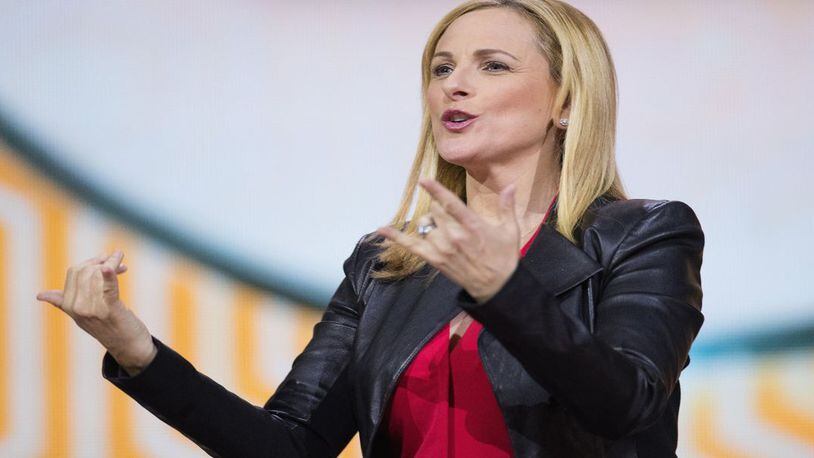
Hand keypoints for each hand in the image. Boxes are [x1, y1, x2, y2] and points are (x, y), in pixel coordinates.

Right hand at [36, 251, 156, 374]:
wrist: (129, 347)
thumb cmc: (108, 327)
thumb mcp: (82, 315)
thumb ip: (64, 303)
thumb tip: (40, 295)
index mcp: (69, 306)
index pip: (74, 272)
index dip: (90, 262)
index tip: (105, 260)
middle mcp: (78, 308)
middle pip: (86, 271)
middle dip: (101, 261)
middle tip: (117, 259)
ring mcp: (93, 310)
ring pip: (98, 275)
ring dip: (112, 263)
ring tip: (122, 261)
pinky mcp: (110, 310)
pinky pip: (107, 289)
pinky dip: (109, 276)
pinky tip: (110, 268)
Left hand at [377, 178, 520, 302]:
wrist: (497, 287)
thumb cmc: (504, 257)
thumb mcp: (510, 231)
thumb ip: (507, 206)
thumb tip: (511, 186)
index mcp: (473, 226)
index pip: (451, 204)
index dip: (436, 191)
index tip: (423, 181)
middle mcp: (455, 236)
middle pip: (435, 212)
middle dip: (438, 207)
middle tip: (450, 215)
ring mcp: (443, 249)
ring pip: (424, 225)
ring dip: (429, 222)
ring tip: (443, 228)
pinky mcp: (435, 260)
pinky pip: (411, 246)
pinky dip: (396, 237)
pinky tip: (381, 229)